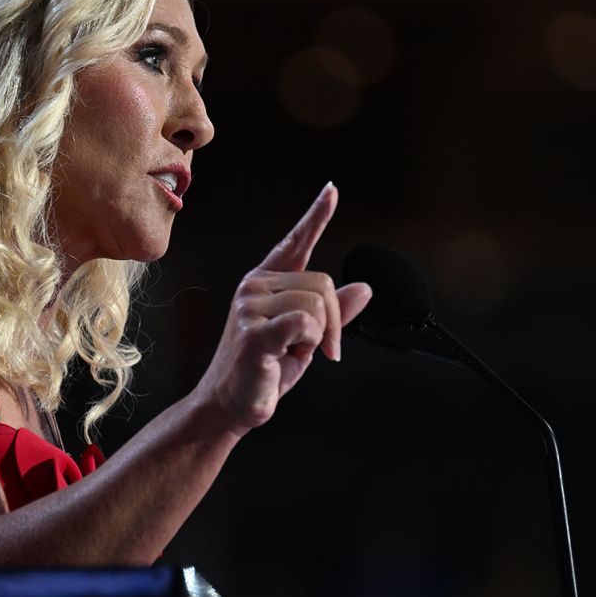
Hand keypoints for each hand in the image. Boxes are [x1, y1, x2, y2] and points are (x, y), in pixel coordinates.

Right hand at [195, 182, 372, 435]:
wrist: (230, 406)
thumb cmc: (264, 371)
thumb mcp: (305, 338)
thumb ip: (333, 311)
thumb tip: (364, 288)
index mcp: (265, 283)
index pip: (295, 242)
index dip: (316, 216)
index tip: (332, 190)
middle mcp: (255, 286)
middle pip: (322, 283)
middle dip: (334, 321)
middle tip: (318, 348)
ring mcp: (250, 306)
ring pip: (318, 304)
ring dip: (319, 336)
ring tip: (293, 352)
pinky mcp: (254, 331)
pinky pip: (305, 321)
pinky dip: (310, 342)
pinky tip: (289, 355)